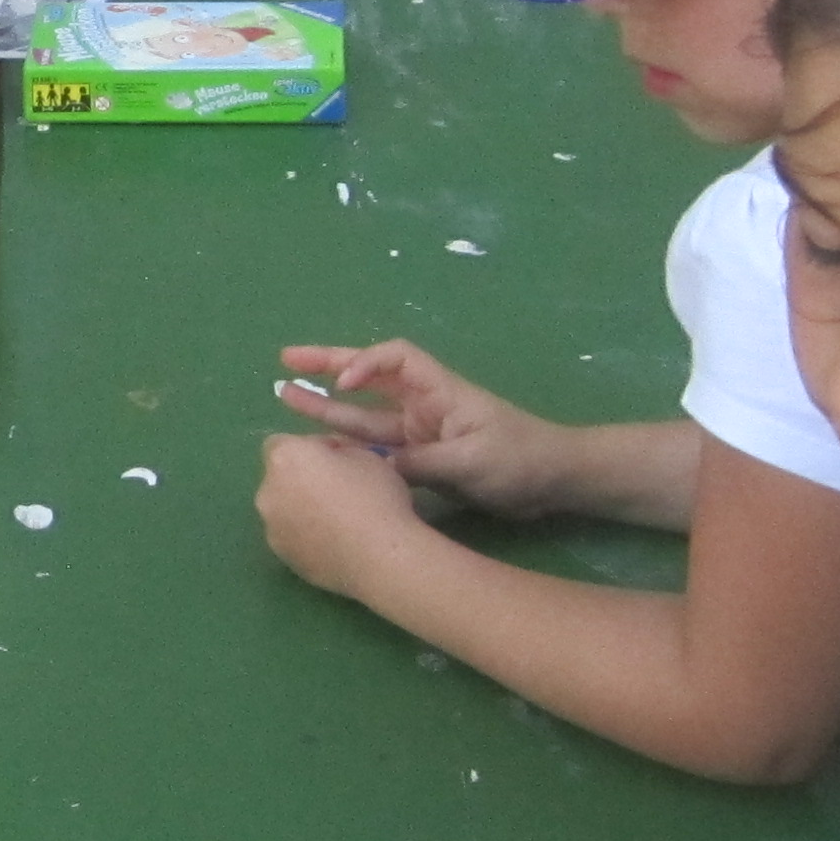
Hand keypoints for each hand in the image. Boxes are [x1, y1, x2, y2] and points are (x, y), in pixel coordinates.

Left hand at [253, 426, 425, 592]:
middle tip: (339, 490)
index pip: (281, 443)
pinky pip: (292, 537)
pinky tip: (336, 544)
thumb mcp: (366, 455)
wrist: (380, 558)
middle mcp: (267, 492)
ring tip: (340, 522)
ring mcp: (272, 529)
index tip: (338, 460)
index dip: (309, 449)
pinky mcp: (283, 557)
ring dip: (302, 510)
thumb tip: (333, 459)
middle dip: (303, 480)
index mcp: (284, 458)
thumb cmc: (375, 496)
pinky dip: (306, 536)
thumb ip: (338, 451)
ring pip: (284, 510)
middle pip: (280, 478)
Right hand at [277, 338, 569, 514]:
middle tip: (286, 360)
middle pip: (369, 377)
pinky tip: (319, 445)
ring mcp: (420, 432)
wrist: (554, 481)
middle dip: (328, 367)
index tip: (344, 383)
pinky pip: (377, 448)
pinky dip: (349, 445)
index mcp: (439, 391)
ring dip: (328, 405)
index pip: (395, 358)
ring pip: (365, 414)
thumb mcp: (469, 461)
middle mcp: (423, 405)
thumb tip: (374, 469)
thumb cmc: (519, 459)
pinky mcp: (421, 458)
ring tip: (285, 394)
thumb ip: (420, 464)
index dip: (364, 364)